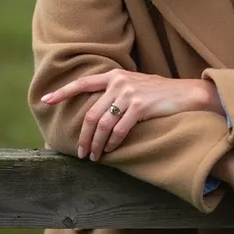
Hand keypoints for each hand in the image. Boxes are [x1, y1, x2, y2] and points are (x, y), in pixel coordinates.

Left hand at [41, 71, 222, 160]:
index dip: (63, 92)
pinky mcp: (140, 106)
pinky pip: (119, 130)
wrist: (187, 94)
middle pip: (91, 113)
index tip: (46, 100)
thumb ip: (116, 94)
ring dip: (96, 144)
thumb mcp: (135, 86)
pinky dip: (112, 143)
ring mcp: (129, 93)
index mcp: (115, 75)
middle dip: (83, 136)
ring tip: (94, 157)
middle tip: (81, 153)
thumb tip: (96, 114)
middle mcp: (119, 81)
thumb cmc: (160, 94)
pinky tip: (111, 150)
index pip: (83, 83)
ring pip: (102, 124)